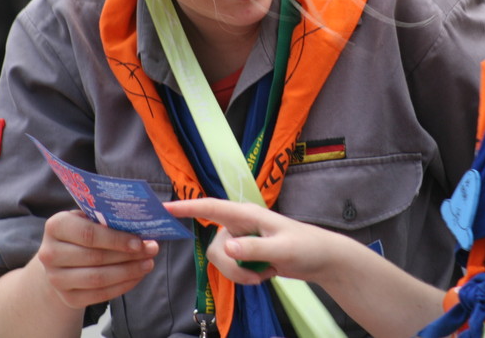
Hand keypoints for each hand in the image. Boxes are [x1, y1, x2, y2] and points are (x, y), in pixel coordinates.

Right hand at [35, 210, 159, 307]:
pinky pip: (100, 295)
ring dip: (129, 271)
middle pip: (95, 257)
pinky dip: (123, 286)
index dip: (116, 239)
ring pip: (98, 278)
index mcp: (56, 226)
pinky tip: (137, 276)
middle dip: (128, 255)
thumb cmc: (82, 231)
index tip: (140, 241)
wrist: (61, 259)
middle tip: (152, 249)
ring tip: (149, 263)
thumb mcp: (90, 217)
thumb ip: (111, 215)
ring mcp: (56, 279)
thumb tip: (153, 213)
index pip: (88, 234)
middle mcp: (50, 253)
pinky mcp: (68, 298)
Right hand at [165, 199, 339, 285]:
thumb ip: (254, 248)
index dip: (185, 207)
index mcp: (246, 214)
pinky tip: (265, 273)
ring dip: (239, 274)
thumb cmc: (306, 246)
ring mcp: (242, 240)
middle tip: (256, 275)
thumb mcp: (282, 248)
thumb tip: (227, 248)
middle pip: (214, 247)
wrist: (322, 259)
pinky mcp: (246, 254)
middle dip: (230, 267)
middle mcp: (239, 224)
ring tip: (264, 274)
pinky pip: (231, 268)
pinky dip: (245, 276)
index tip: (163, 208)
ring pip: (221, 261)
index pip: (210, 207)